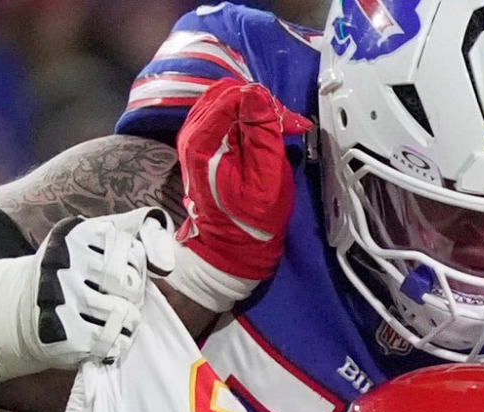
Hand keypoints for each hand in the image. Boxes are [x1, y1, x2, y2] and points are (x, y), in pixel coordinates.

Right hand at [34, 209, 175, 365]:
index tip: (122, 275)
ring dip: (128, 320)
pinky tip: (108, 337)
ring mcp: (62, 300)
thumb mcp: (91, 242)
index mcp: (74, 236)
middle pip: (128, 284)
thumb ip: (128, 231)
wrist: (27, 309)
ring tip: (118, 320)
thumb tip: (163, 249)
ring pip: (122, 314)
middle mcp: (63, 264)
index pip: (130, 252)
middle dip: (133, 296)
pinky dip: (117, 343)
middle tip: (123, 300)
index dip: (136, 268)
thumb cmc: (71, 274)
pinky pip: (111, 342)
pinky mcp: (65, 334)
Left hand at [165, 78, 306, 312]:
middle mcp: (192, 132)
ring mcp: (194, 136)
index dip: (267, 103)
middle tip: (285, 126)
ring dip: (254, 111)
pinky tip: (260, 136)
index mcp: (203, 139)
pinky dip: (244, 119)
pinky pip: (223, 115)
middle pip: (229, 93)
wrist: (229, 246)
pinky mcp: (200, 142)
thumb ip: (262, 131)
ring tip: (276, 131)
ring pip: (226, 101)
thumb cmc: (251, 218)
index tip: (291, 124)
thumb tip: (258, 94)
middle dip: (261, 104)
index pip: (236, 95)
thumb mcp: (266, 176)